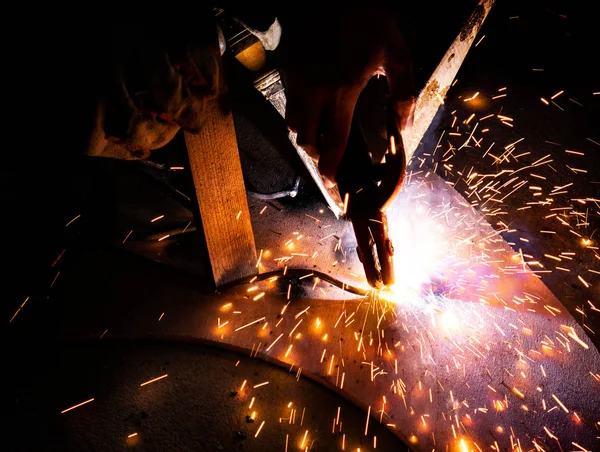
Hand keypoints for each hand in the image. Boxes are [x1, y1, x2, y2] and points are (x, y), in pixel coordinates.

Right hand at [278, 8, 415, 185]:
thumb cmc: (367, 19)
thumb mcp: (396, 51)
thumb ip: (403, 91)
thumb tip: (401, 125)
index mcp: (343, 90)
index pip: (334, 139)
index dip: (332, 165)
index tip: (333, 181)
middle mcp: (315, 91)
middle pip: (306, 139)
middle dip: (317, 155)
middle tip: (328, 160)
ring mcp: (298, 80)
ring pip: (292, 124)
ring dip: (305, 137)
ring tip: (318, 139)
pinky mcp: (288, 69)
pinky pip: (288, 103)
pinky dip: (297, 117)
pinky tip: (311, 113)